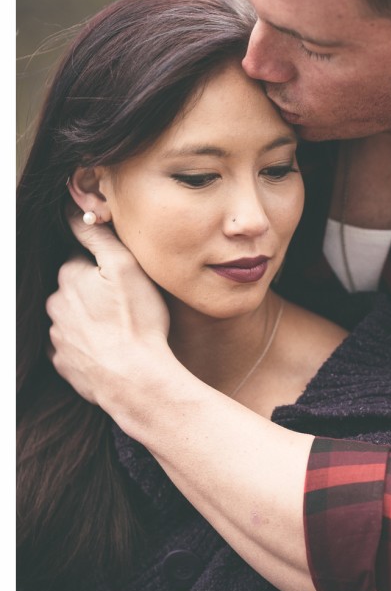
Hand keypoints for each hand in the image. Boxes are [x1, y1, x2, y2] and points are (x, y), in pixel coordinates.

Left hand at [46, 208, 170, 406]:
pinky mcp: (63, 362)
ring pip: (74, 317)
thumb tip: (73, 211)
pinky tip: (110, 348)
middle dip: (95, 293)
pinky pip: (74, 345)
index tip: (124, 279)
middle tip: (126, 304)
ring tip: (121, 329)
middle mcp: (55, 304)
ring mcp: (57, 336)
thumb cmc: (136, 321)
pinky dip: (88, 345)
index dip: (105, 267)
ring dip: (91, 319)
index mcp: (69, 277)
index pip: (82, 260)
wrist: (134, 378)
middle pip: (76, 289)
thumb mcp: (126, 267)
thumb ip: (97, 237)